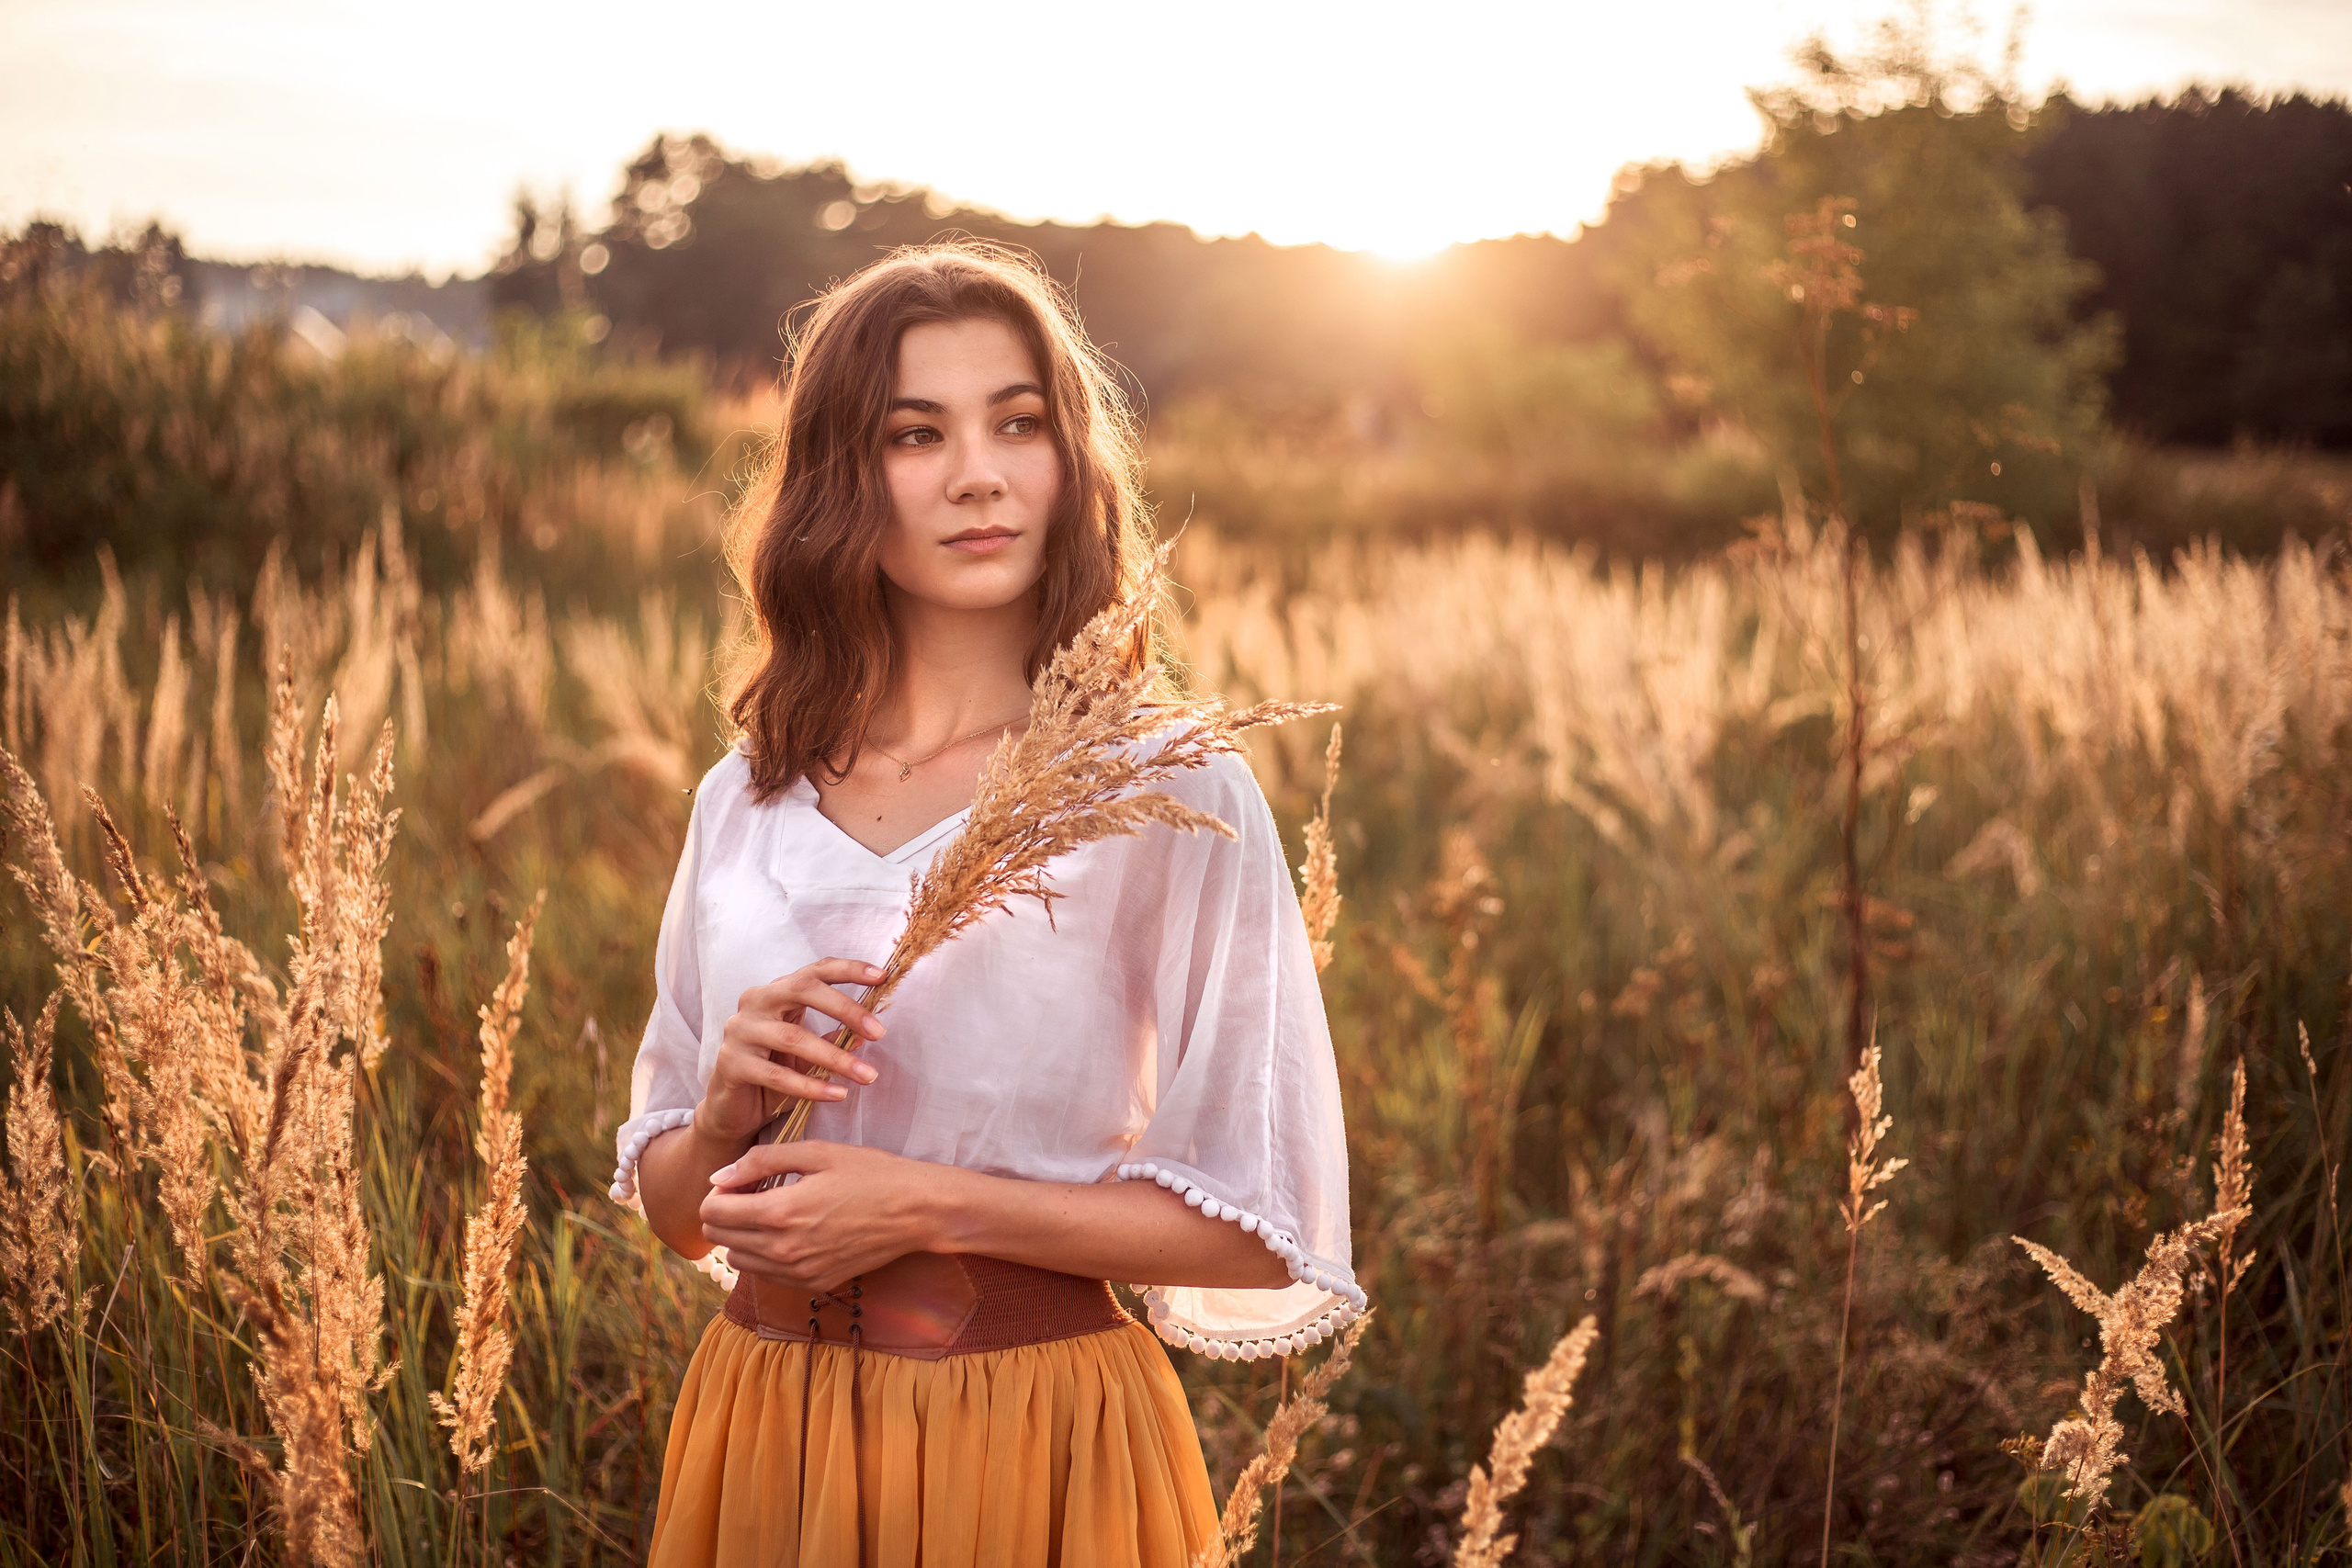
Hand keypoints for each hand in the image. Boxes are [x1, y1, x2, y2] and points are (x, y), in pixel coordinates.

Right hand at [696, 959, 889, 1144]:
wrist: (732, 1109)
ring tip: (867, 1075)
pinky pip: (778, 1075)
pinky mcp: (731, 1063)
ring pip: (793, 1037)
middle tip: (879, 1032)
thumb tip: (865, 1035)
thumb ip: (831, 1040)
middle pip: (802, 989)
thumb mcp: (807, 1054)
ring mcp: (740, 1031)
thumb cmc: (773, 1073)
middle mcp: (755, 1002)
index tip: (881, 976)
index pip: (814, 971)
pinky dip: (811, 1086)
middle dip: (845, 1008)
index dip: (848, 970)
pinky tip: (837, 1094)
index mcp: (776, 992)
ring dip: (835, 1058)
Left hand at [700, 1141, 944, 1294]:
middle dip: (723, 1212)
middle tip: (750, 1192)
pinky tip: (788, 1231)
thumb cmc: (870, 1173)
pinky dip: (763, 1254)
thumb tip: (718, 1176)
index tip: (739, 1179)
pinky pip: (766, 1275)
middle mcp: (783, 1250)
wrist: (915, 1211)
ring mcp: (798, 1273)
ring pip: (737, 1260)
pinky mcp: (813, 1284)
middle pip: (719, 1237)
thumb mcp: (816, 1152)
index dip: (717, 1191)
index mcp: (780, 1213)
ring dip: (740, 1235)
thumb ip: (760, 1161)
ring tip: (769, 1211)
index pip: (713, 1211)